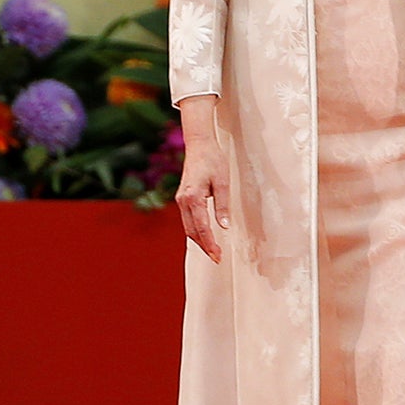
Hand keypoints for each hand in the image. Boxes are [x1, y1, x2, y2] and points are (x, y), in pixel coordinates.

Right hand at [173, 104, 230, 262]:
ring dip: (199, 241)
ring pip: (188, 227)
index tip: (218, 256)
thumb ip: (222, 205)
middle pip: (192, 231)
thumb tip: (224, 226)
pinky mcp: (182, 198)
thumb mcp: (223, 182)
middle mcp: (183, 201)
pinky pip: (188, 220)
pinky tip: (205, 237)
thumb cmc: (213, 160)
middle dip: (204, 246)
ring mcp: (181, 200)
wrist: (199, 145)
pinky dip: (196, 231)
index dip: (210, 244)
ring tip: (213, 251)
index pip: (202, 228)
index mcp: (193, 197)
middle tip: (217, 258)